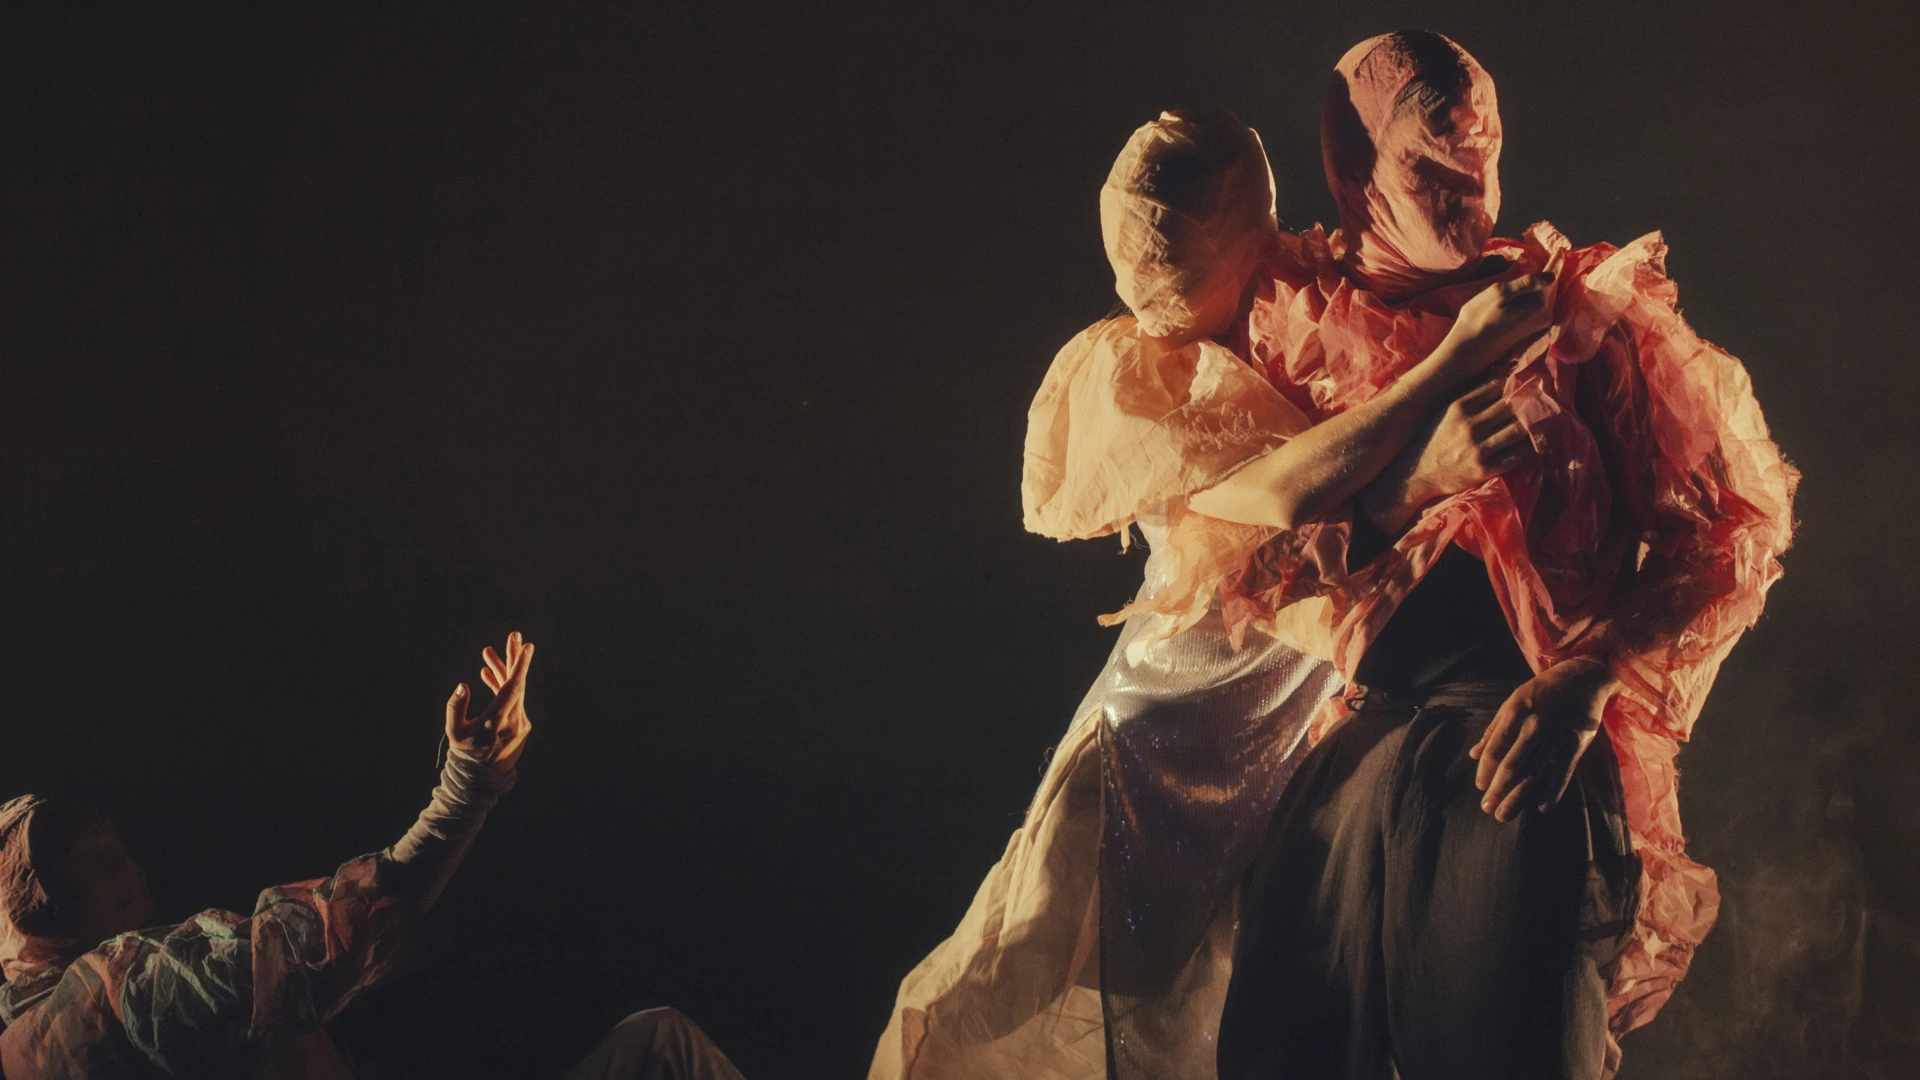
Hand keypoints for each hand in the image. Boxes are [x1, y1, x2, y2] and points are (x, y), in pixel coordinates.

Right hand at [445, 631, 535, 774]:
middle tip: (514, 635)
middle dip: (513, 659)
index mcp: (497, 721)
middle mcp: (513, 721)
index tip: (527, 647)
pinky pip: (514, 702)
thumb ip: (455, 707)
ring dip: (502, 673)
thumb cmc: (464, 754)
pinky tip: (488, 675)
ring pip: (514, 692)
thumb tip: (462, 685)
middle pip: (516, 684)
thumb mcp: (453, 731)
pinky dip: (502, 689)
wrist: (480, 780)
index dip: (519, 666)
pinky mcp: (521, 726)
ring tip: (487, 653)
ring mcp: (520, 724)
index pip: (513, 689)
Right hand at [1408, 374, 1533, 499]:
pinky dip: (1527, 448)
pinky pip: (1516, 456)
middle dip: (1526, 404)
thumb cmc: (1432, 439)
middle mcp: (1470, 426)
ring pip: (1518, 430)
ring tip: (1537, 423)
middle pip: (1511, 407)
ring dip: (1530, 426)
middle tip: (1538, 403)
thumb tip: (1497, 374)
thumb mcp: (1443, 412)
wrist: (1416, 474)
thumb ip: (1468, 396)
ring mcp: (1478, 448)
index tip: (1521, 388)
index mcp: (1459, 407)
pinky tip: (1528, 444)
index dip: (1512, 386)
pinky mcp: (1484, 469)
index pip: (1497, 388)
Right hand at [1439, 260, 1558, 378]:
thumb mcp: (1499, 292)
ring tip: (1546, 269)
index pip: (1552, 276)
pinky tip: (1536, 289)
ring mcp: (1542, 324)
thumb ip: (1527, 283)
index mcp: (1540, 303)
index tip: (1560, 248)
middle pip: (1552, 287)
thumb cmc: (1479, 317)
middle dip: (1552, 272)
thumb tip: (1552, 275)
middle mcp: (1547, 314)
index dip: (1555, 261)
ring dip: (1546, 284)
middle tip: (1554, 256)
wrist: (1470, 349)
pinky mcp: (1535, 330)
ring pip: (1548, 297)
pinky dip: (1541, 295)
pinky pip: (1543, 306)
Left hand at [1469, 657, 1613, 821]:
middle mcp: (1535, 725)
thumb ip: (1493, 730)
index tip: (1480, 787)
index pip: (1495, 749)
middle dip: (1497, 790)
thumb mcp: (1513, 702)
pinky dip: (1553, 792)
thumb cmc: (1541, 692)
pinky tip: (1541, 808)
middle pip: (1512, 765)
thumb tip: (1473, 755)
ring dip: (1518, 798)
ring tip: (1504, 815)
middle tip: (1487, 809)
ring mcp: (1557, 735)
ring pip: (1535, 773)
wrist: (1581, 678)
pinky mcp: (1577, 744)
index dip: (1485, 771)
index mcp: (1516, 712)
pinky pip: (1563, 773)